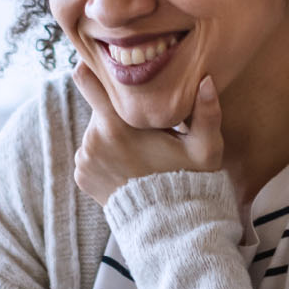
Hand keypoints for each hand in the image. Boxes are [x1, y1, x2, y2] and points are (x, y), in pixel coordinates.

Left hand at [70, 64, 223, 205]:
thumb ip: (207, 112)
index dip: (93, 69)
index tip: (102, 65)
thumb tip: (207, 79)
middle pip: (98, 108)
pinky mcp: (81, 176)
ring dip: (111, 135)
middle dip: (116, 111)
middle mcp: (93, 139)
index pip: (87, 80)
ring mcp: (85, 159)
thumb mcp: (205, 147)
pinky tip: (128, 167)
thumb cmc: (190, 179)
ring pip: (95, 131)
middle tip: (143, 127)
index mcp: (117, 124)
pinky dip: (104, 156)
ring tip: (138, 152)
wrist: (169, 224)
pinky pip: (90, 154)